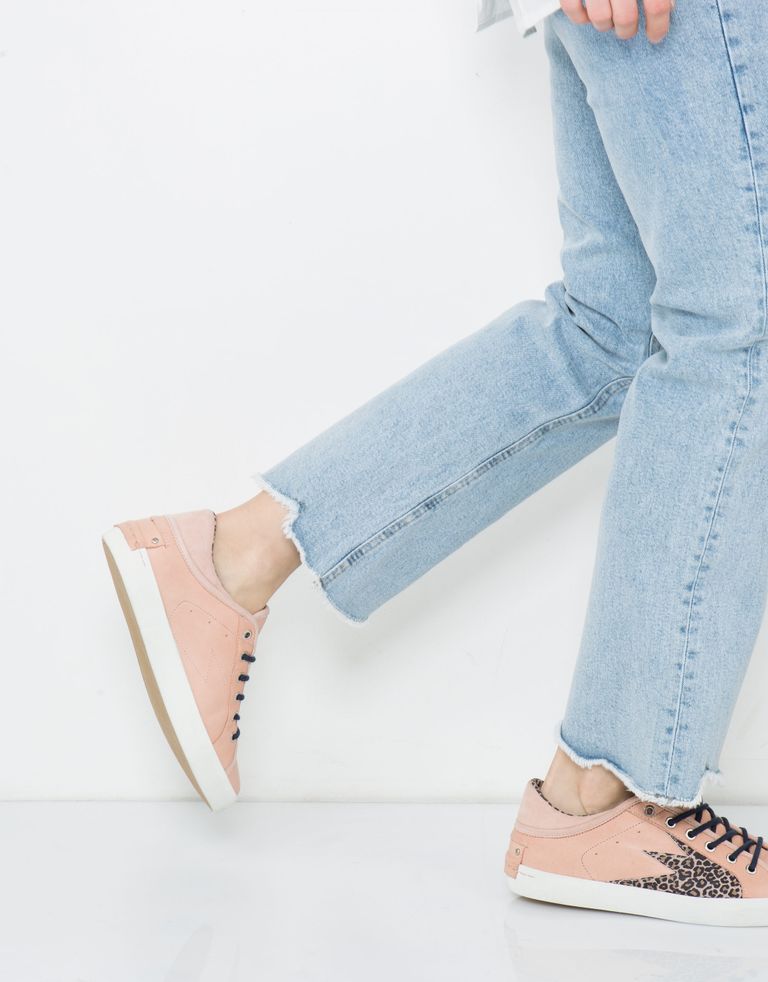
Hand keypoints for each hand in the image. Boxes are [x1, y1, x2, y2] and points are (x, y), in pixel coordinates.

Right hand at [560, 0, 674, 42]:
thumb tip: (668, 7)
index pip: (657, 6)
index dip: (659, 26)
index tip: (656, 36)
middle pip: (626, 19)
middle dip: (628, 31)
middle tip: (628, 29)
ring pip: (601, 20)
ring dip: (606, 25)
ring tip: (608, 18)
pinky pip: (574, 10)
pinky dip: (580, 17)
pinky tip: (587, 13)